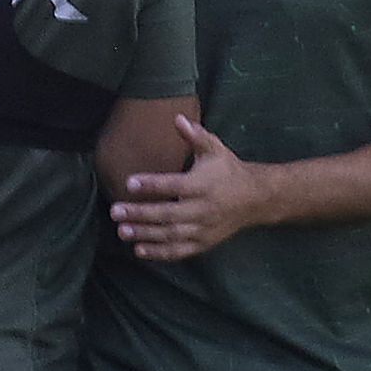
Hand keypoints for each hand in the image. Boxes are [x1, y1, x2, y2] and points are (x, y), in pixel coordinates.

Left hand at [109, 115, 269, 261]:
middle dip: (140, 214)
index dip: (152, 184)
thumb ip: (195, 135)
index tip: (129, 182)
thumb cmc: (228, 170)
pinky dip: (159, 253)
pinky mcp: (203, 243)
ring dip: (145, 234)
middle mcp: (202, 209)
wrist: (255, 199)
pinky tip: (139, 250)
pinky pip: (179, 251)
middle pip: (168, 214)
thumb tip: (177, 118)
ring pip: (171, 235)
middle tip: (115, 211)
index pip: (174, 185)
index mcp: (203, 184)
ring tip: (122, 231)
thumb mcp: (215, 149)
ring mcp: (203, 229)